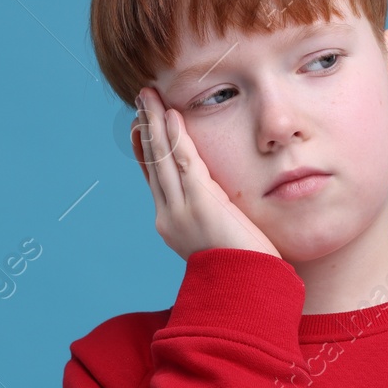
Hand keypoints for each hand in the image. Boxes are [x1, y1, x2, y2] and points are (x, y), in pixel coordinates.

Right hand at [132, 87, 281, 260]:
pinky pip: (184, 162)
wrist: (247, 291)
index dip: (146, 149)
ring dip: (154, 122)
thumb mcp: (220, 239)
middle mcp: (169, 217)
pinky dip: (176, 137)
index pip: (154, 179)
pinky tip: (170, 115)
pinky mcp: (200, 204)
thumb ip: (213, 217)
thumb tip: (218, 203)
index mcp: (171, 225)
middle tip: (139, 100)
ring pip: (162, 157)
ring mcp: (182, 211)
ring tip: (147, 95)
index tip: (139, 126)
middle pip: (151, 163)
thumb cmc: (243, 270)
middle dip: (144, 128)